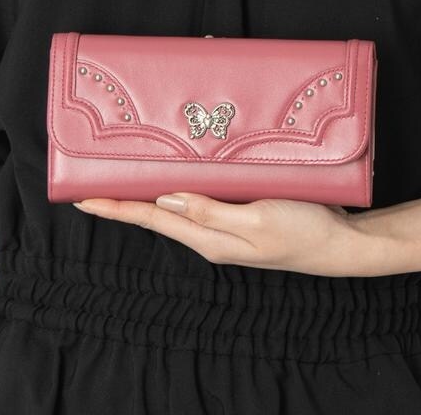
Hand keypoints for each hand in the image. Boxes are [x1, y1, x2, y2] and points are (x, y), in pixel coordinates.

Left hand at [72, 193, 382, 276]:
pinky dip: (180, 189)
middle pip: (157, 216)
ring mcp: (224, 226)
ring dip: (149, 195)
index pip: (151, 221)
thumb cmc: (303, 231)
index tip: (82, 200)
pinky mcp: (238, 214)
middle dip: (124, 202)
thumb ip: (210, 212)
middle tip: (94, 185)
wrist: (338, 243)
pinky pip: (200, 201)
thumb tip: (166, 201)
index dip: (116, 209)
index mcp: (208, 238)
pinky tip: (178, 176)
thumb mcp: (257, 222)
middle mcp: (209, 234)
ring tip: (125, 178)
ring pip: (176, 208)